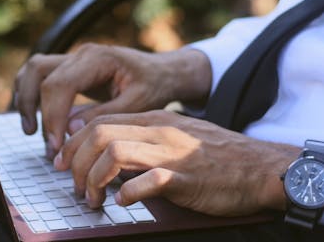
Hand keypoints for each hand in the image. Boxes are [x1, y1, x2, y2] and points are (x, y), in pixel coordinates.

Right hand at [14, 43, 210, 157]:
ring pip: (34, 70)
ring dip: (26, 98)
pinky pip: (40, 75)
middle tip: (47, 143)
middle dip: (35, 109)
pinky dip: (31, 94)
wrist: (162, 72)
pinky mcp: (71, 68)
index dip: (52, 116)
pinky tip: (34, 118)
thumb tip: (71, 130)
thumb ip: (105, 116)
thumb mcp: (137, 104)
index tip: (56, 145)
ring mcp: (74, 58)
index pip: (60, 84)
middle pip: (39, 73)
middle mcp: (81, 54)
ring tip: (31, 131)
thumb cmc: (154, 86)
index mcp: (98, 58)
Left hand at [54, 110, 299, 215]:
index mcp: (155, 120)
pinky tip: (124, 203)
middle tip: (73, 185)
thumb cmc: (217, 156)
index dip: (74, 143)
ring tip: (93, 199)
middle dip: (76, 162)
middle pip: (99, 135)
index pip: (100, 121)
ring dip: (94, 179)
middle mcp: (159, 131)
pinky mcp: (185, 178)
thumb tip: (110, 158)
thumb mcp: (177, 137)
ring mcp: (172, 153)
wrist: (259, 167)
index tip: (64, 163)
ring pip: (114, 154)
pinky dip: (128, 194)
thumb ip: (144, 141)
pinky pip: (147, 182)